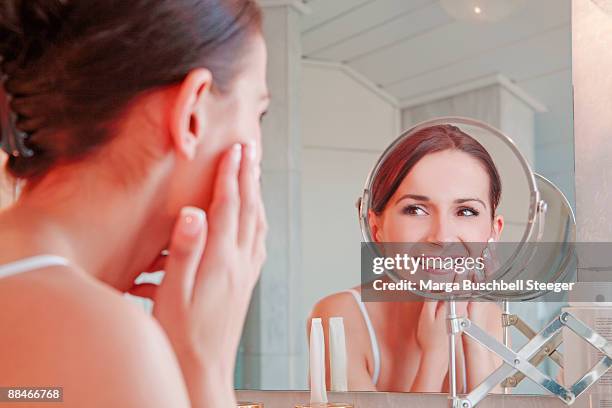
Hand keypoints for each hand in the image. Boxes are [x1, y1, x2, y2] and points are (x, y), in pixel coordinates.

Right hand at [130, 143, 266, 406]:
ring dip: (257, 195)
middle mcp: (240, 263)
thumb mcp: (173, 294)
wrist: (205, 370)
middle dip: (249, 176)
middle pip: (249, 210)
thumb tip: (193, 213)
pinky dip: (259, 221)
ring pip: (258, 224)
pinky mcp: (247, 285)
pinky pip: (260, 243)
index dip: (231, 175)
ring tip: (254, 174)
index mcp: (220, 261)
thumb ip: (185, 251)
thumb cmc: (182, 336)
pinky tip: (256, 219)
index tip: (234, 149)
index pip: (228, 207)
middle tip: (250, 150)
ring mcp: (247, 274)